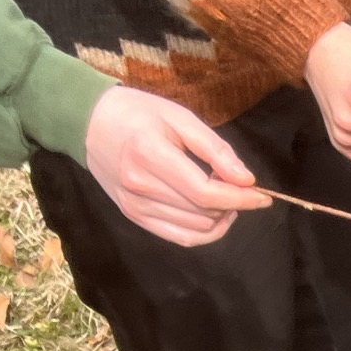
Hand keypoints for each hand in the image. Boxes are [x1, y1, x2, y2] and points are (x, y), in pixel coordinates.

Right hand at [80, 86, 268, 245]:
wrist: (88, 122)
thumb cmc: (137, 113)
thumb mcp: (179, 118)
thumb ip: (215, 149)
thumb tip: (246, 180)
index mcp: (150, 155)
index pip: (205, 192)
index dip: (239, 198)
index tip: (262, 196)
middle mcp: (140, 186)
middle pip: (202, 212)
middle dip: (232, 205)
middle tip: (238, 186)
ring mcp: (134, 205)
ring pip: (195, 228)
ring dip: (219, 218)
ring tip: (223, 196)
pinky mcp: (133, 215)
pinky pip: (179, 237)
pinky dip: (203, 232)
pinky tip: (212, 215)